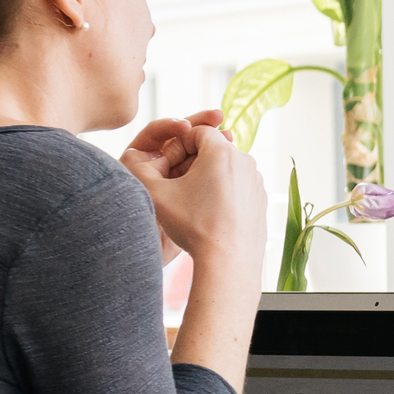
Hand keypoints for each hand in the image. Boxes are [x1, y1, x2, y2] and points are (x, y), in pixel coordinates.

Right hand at [120, 111, 264, 382]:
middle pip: (212, 150)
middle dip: (193, 163)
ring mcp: (256, 180)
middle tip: (177, 188)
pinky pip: (238, 187)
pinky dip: (223, 195)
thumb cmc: (193, 227)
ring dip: (208, 179)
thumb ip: (139, 168)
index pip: (194, 131)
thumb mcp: (155, 195)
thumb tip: (131, 154)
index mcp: (221, 150)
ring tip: (192, 205)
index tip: (168, 169)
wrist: (229, 262)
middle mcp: (245, 160)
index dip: (176, 146)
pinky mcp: (262, 199)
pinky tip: (209, 216)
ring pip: (225, 169)